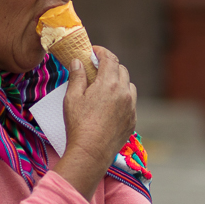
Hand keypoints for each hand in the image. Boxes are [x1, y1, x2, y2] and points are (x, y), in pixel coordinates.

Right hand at [53, 47, 135, 199]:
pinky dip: (122, 98)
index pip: (110, 58)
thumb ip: (77, 77)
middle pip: (121, 70)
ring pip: (129, 86)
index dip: (101, 52)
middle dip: (109, 65)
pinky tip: (110, 105)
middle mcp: (124, 92)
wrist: (91, 152)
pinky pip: (130, 102)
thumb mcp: (72, 98)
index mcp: (109, 83)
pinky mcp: (132, 120)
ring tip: (105, 87)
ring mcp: (131, 107)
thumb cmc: (79, 124)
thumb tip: (78, 62)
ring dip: (118, 81)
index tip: (93, 51)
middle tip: (96, 68)